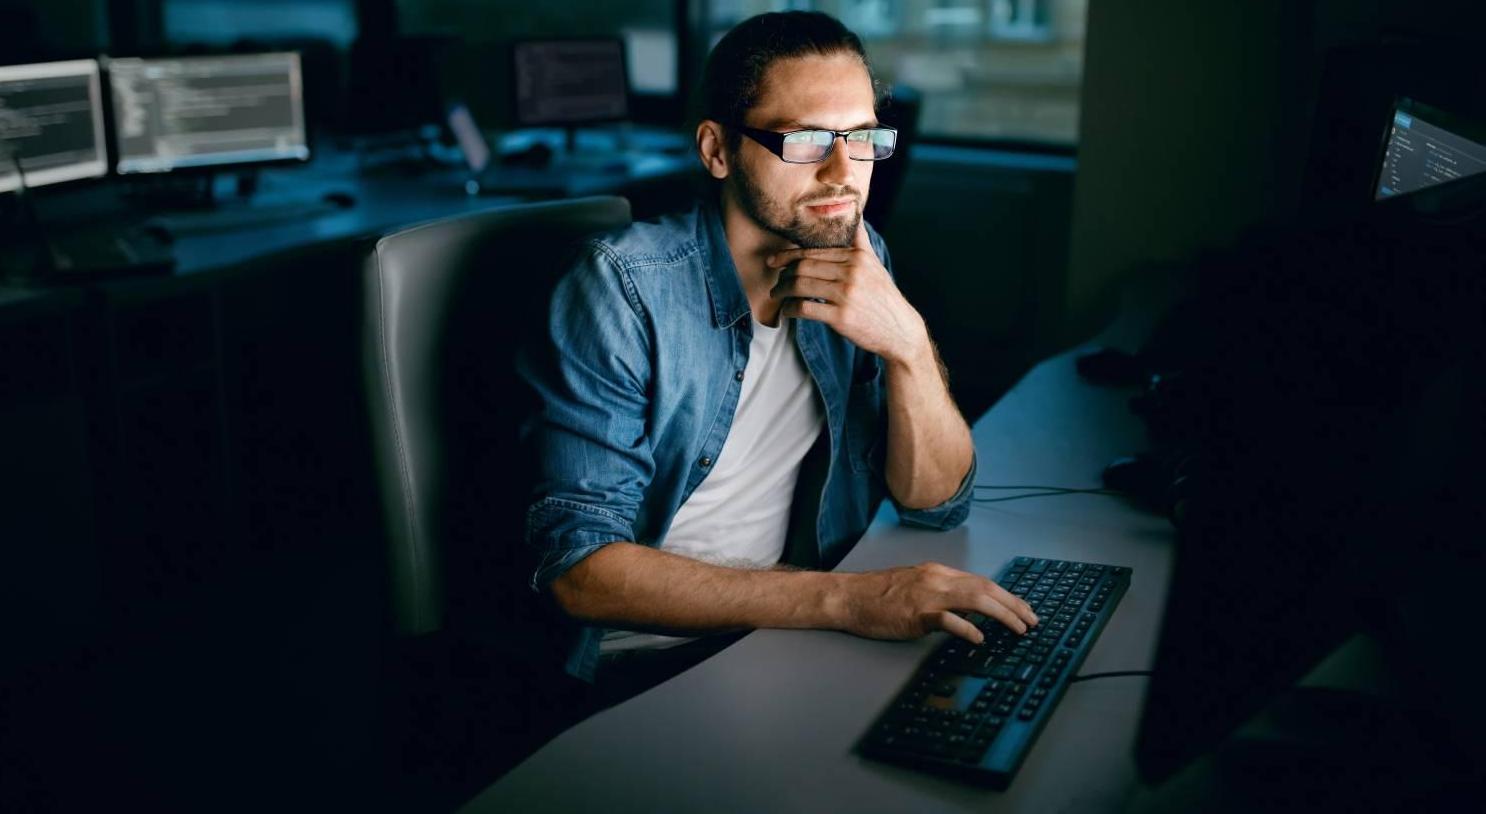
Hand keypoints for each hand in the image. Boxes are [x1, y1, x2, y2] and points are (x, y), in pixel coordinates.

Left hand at [766, 224, 929, 365]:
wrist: (900, 330)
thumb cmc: (882, 297)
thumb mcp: (874, 264)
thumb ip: (859, 240)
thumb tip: (855, 213)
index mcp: (857, 256)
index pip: (813, 252)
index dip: (789, 256)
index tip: (774, 260)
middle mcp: (852, 272)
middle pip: (804, 267)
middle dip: (783, 275)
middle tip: (776, 283)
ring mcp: (846, 294)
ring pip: (801, 286)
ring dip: (782, 292)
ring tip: (778, 296)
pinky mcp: (841, 316)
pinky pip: (805, 308)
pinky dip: (790, 310)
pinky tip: (787, 312)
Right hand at [833, 562, 1038, 644]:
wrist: (847, 597)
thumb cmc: (876, 596)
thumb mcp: (914, 586)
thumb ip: (941, 595)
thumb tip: (968, 612)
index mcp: (938, 573)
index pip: (982, 581)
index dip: (1007, 596)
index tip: (1024, 609)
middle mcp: (937, 579)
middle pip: (985, 588)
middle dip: (1014, 604)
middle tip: (1033, 621)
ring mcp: (927, 595)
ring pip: (975, 599)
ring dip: (1002, 615)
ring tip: (1019, 629)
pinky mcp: (915, 613)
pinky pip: (948, 620)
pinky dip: (967, 628)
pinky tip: (981, 639)